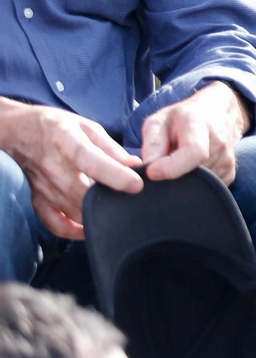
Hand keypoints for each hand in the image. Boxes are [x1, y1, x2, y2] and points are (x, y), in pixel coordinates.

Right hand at [0, 101, 140, 237]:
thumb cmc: (56, 126)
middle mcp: (53, 167)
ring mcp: (43, 187)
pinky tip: (89, 228)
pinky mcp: (38, 200)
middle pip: (84, 193)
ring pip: (74, 211)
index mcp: (67, 142)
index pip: (92, 162)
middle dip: (111, 200)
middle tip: (132, 202)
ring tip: (117, 211)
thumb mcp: (85, 126)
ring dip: (97, 214)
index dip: (116, 176)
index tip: (137, 185)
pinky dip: (73, 231)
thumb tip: (135, 165)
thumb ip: (111, 147)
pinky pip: (54, 224)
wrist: (17, 131)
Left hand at [140, 82, 249, 183]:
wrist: (217, 112)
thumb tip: (148, 170)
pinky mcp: (230, 173)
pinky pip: (207, 188)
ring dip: (183, 179)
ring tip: (178, 163)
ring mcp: (228, 159)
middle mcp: (219, 141)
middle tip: (162, 166)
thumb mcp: (160, 121)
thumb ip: (152, 143)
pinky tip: (190, 168)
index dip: (172, 167)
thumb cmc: (183, 117)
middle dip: (173, 175)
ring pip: (200, 183)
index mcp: (200, 123)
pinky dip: (194, 183)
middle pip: (195, 172)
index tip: (152, 172)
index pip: (194, 152)